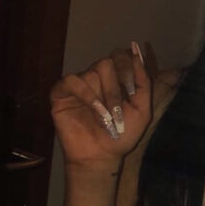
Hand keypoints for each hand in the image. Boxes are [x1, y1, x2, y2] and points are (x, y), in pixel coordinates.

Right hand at [50, 41, 153, 168]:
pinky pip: (72, 80)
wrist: (101, 156)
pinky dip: (86, 95)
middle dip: (115, 90)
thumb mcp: (142, 110)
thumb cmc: (122, 136)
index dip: (128, 69)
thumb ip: (143, 81)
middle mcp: (96, 77)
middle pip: (106, 63)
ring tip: (105, 121)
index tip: (133, 93)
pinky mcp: (61, 92)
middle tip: (118, 114)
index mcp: (115, 78)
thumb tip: (137, 49)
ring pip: (91, 74)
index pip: (121, 56)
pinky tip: (94, 110)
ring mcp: (79, 83)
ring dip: (102, 99)